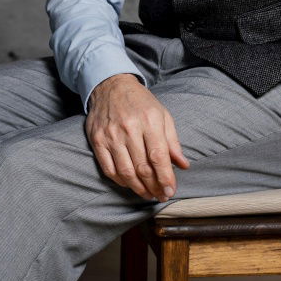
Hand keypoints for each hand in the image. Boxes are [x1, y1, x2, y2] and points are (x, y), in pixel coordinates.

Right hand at [85, 74, 188, 201]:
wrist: (111, 85)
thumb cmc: (141, 102)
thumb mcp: (162, 115)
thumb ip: (173, 141)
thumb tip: (183, 165)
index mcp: (149, 120)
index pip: (158, 156)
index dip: (165, 177)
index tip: (171, 191)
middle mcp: (129, 128)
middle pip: (142, 167)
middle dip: (154, 186)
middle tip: (161, 196)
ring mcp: (111, 135)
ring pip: (125, 172)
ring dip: (138, 188)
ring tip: (148, 194)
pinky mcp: (97, 140)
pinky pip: (109, 169)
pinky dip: (121, 182)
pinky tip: (130, 184)